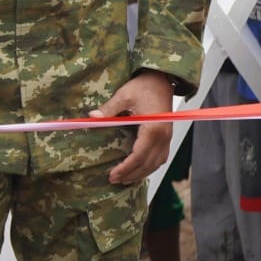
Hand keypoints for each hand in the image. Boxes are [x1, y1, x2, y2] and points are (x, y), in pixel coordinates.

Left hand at [93, 70, 173, 184]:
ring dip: (142, 173)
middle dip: (132, 174)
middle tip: (114, 180)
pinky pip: (161, 157)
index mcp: (153, 128)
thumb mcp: (124, 95)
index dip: (126, 168)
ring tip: (125, 179)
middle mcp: (163, 136)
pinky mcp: (166, 135)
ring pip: (156, 163)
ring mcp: (167, 137)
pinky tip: (140, 170)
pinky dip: (150, 166)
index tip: (112, 175)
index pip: (139, 156)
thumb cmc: (143, 86)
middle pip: (148, 163)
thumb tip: (92, 117)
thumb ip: (109, 109)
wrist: (160, 79)